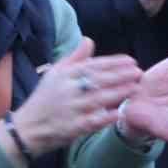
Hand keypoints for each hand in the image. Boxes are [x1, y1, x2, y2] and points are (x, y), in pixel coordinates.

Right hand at [6, 39, 140, 158]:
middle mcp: (67, 90)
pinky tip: (121, 112)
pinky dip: (106, 116)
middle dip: (120, 75)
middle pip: (98, 80)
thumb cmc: (44, 98)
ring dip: (119, 92)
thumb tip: (89, 40)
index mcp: (64, 75)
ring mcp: (71, 109)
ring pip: (99, 98)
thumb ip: (74, 57)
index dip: (113, 62)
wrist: (28, 127)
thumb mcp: (54, 73)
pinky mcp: (73, 127)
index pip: (92, 65)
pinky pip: (93, 120)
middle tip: (139, 72)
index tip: (131, 60)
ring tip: (136, 87)